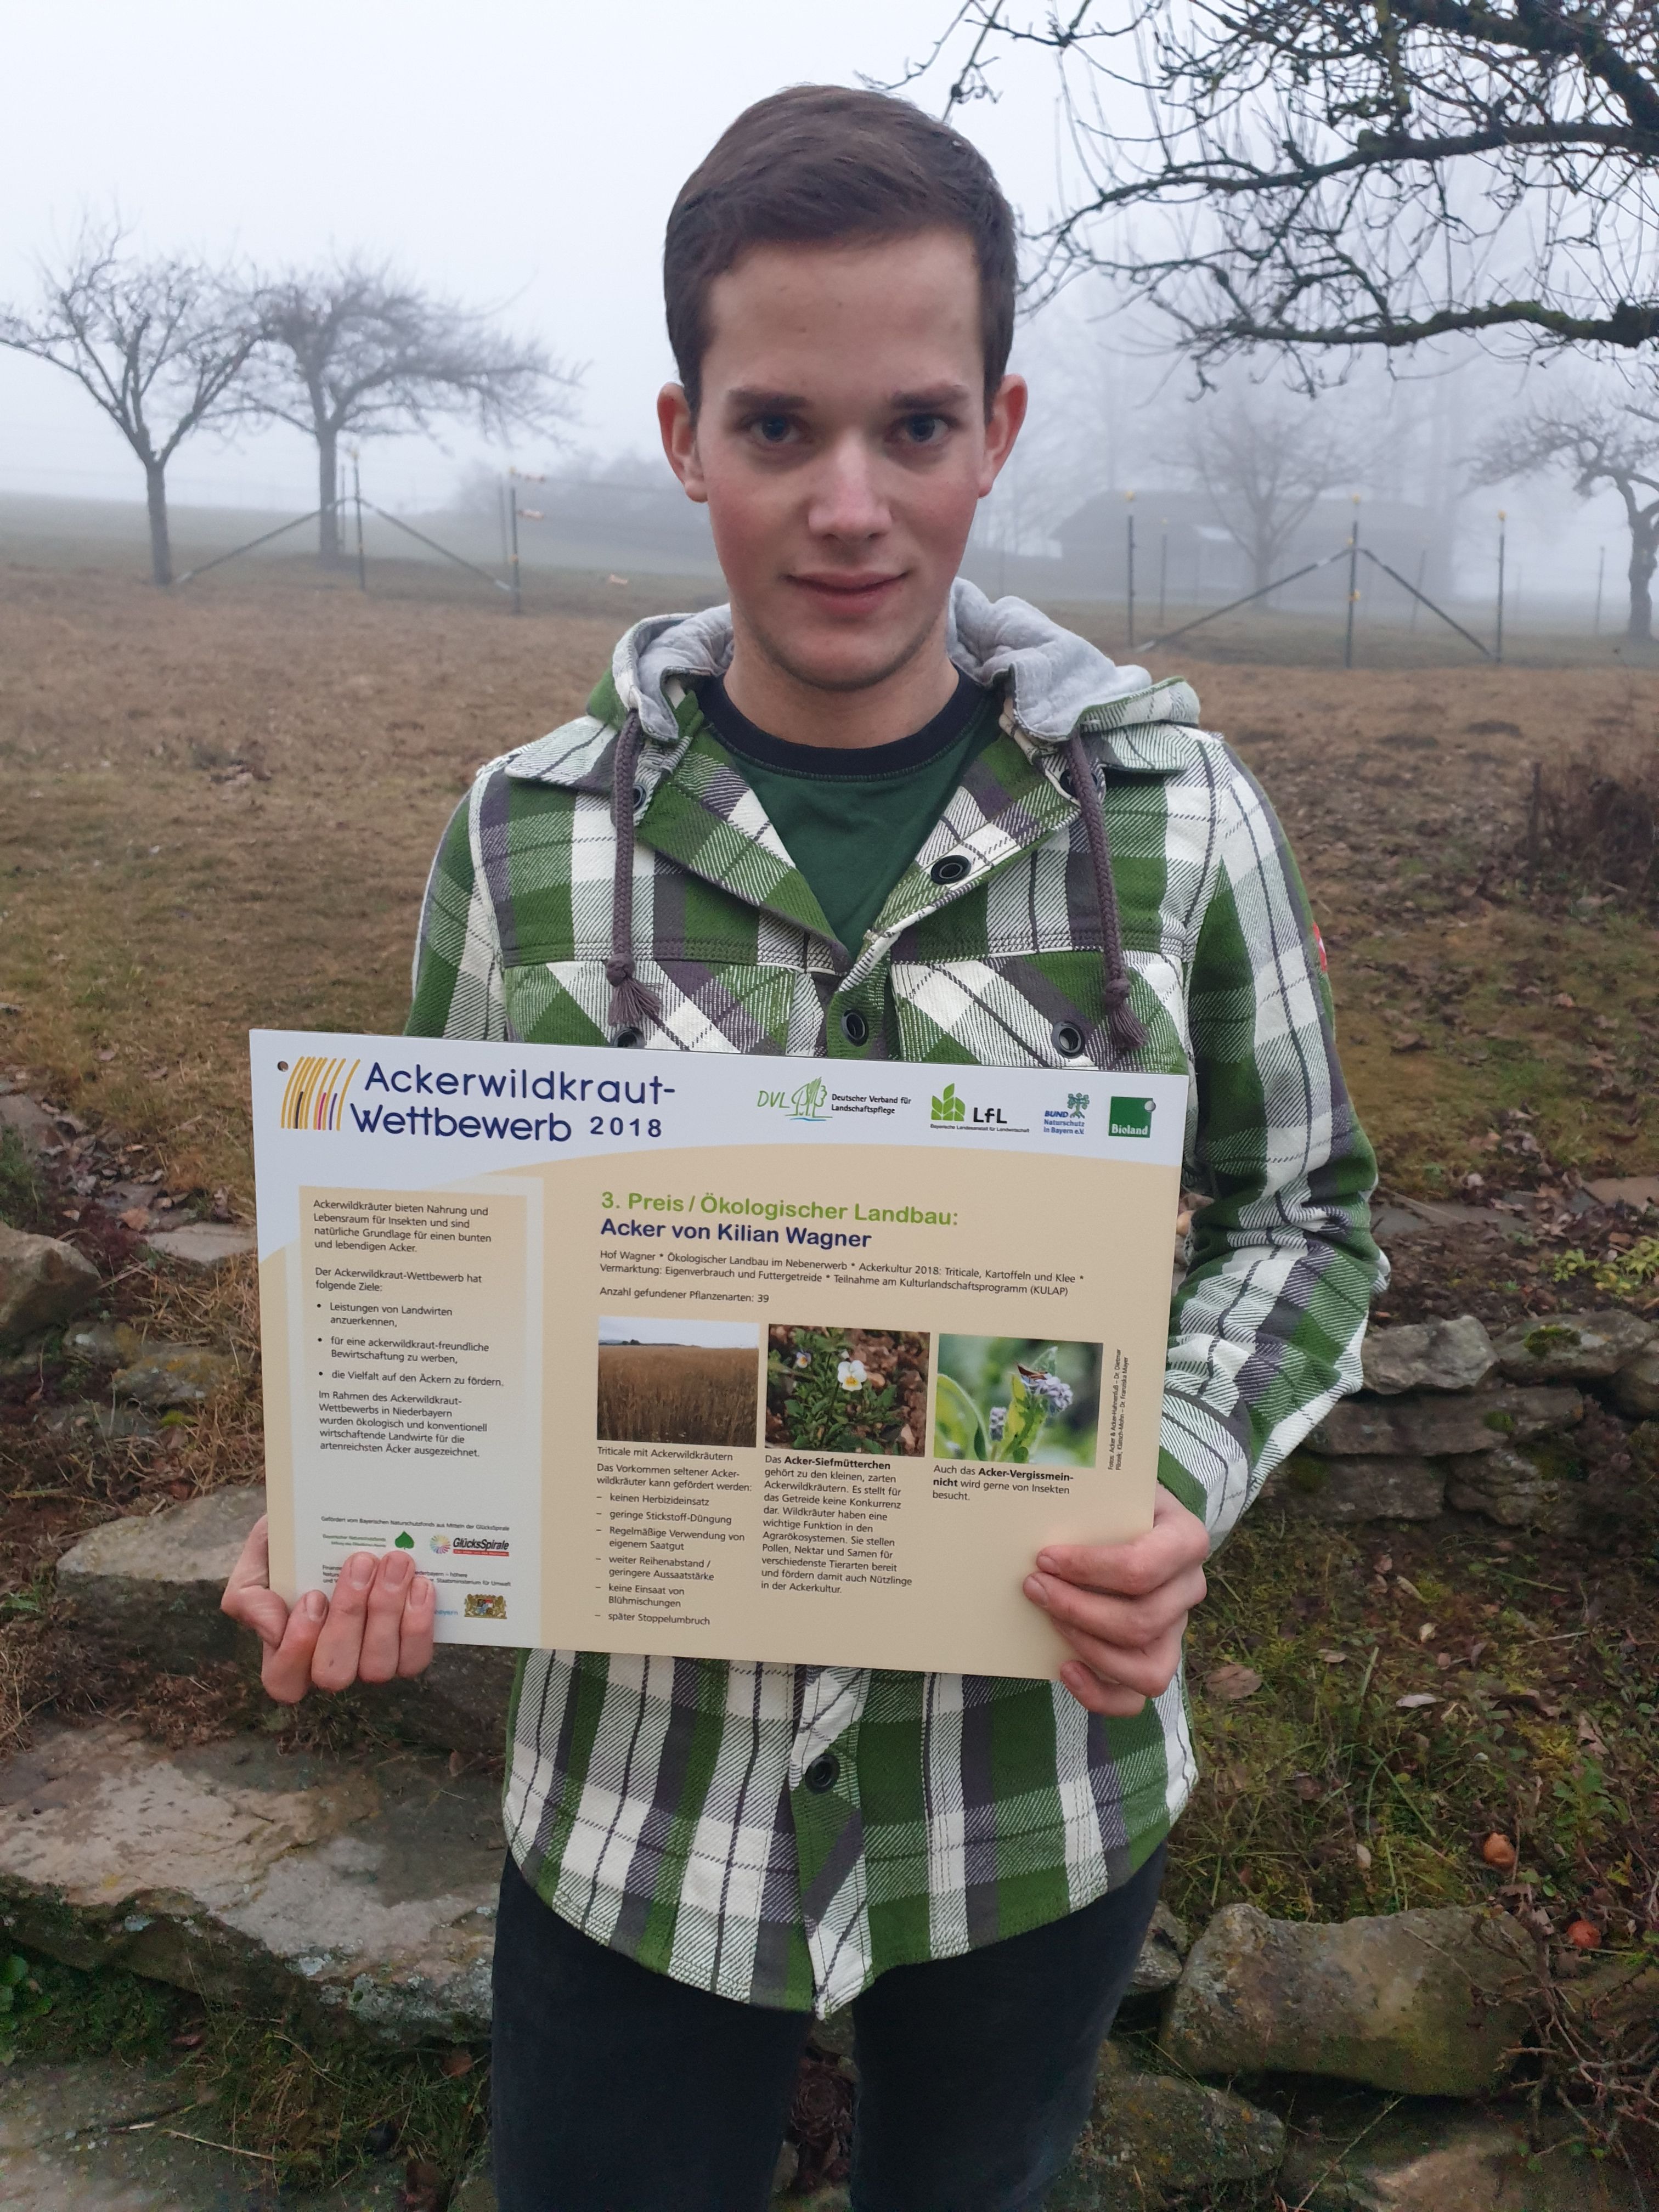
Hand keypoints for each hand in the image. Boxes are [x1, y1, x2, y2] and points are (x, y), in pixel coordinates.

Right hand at [220, 1516, 435, 1703]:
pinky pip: (414, 1659)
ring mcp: (369, 1661)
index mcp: (287, 1650)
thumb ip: (249, 1593)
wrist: (343, 1517)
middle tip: (361, 1562)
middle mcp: (330, 1664)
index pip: (284, 1680)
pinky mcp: (407, 1650)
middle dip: (349, 1616)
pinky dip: (419, 1624)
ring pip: (377, 1668)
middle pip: (334, 1673)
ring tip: (395, 1562)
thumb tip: (273, 1630)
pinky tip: (420, 1584)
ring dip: (388, 1613)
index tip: (313, 1595)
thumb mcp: (261, 1555)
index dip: (297, 1648)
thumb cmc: (296, 1541)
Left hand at [1023, 1487, 1210, 1717]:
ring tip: (1051, 1622)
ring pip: (1148, 1667)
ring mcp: (1177, 1628)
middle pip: (1139, 1621)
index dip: (1089, 1569)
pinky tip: (1064, 1668)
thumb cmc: (1115, 1501)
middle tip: (1034, 1587)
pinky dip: (1099, 1694)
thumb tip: (1029, 1515)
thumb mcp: (1110, 1486)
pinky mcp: (1158, 1658)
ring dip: (1090, 1649)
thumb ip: (1085, 1495)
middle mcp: (1190, 1588)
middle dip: (1077, 1609)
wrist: (1134, 1515)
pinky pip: (1137, 1697)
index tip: (1045, 1558)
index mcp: (1186, 1539)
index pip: (1142, 1567)